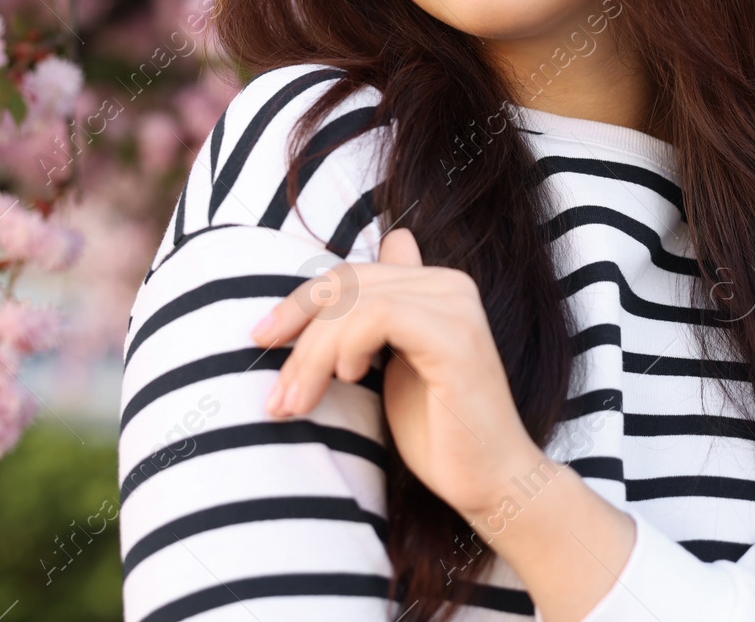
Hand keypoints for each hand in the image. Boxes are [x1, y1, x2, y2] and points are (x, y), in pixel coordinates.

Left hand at [250, 227, 544, 520]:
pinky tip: (348, 379)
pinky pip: (379, 317)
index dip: (300, 302)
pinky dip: (347, 346)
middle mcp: (449, 284)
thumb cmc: (438, 433)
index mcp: (433, 286)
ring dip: (312, 354)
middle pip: (346, 281)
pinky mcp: (455, 335)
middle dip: (296, 330)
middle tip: (275, 390)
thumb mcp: (388, 368)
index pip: (350, 273)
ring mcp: (455, 306)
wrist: (490, 481)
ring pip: (355, 302)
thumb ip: (370, 324)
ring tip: (298, 402)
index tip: (264, 340)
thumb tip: (342, 290)